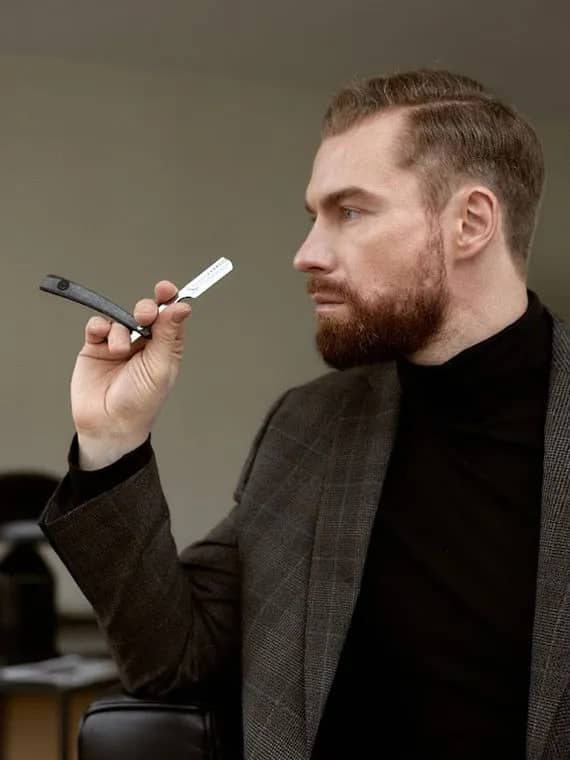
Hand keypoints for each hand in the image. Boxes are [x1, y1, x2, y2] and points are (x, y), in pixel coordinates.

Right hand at [71, 280, 191, 468]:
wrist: (109, 424)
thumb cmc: (140, 402)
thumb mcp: (160, 367)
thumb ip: (168, 335)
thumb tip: (182, 307)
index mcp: (165, 347)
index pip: (170, 316)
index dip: (169, 299)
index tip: (166, 289)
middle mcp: (144, 343)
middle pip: (146, 311)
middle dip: (145, 309)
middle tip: (144, 315)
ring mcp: (119, 343)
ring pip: (120, 317)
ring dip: (121, 329)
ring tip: (120, 351)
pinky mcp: (96, 347)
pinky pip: (98, 325)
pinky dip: (101, 328)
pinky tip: (104, 343)